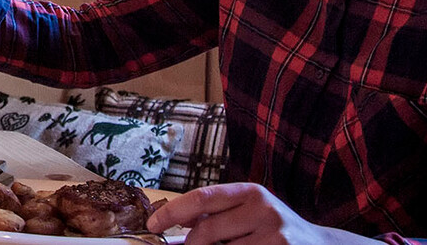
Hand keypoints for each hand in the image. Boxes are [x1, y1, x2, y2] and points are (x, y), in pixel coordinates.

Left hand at [147, 183, 375, 244]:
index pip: (201, 198)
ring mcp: (274, 234)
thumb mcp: (247, 213)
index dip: (171, 212)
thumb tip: (174, 220)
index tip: (152, 225)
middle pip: (207, 231)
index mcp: (249, 191)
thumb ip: (215, 214)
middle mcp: (263, 208)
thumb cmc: (273, 229)